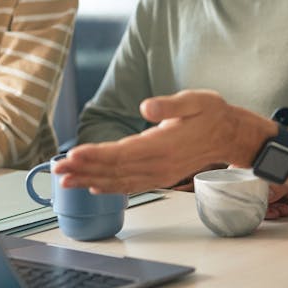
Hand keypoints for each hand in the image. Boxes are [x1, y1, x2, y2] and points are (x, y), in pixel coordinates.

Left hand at [53, 90, 262, 193]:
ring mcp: (160, 174)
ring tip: (65, 181)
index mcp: (164, 145)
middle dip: (84, 170)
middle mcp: (159, 164)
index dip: (95, 155)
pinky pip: (131, 186)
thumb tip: (145, 107)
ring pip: (119, 181)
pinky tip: (93, 186)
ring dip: (90, 180)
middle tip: (57, 170)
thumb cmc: (212, 114)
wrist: (229, 136)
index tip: (72, 155)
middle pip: (115, 170)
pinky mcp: (161, 176)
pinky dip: (110, 187)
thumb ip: (170, 104)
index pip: (122, 153)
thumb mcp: (196, 100)